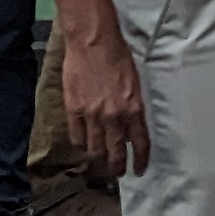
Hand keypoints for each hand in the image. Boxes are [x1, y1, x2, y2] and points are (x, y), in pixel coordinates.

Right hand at [66, 18, 150, 179]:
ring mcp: (92, 115)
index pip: (140, 143)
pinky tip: (83, 143)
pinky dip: (81, 143)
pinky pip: (77, 137)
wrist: (93, 41)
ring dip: (98, 159)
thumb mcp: (135, 82)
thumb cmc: (117, 56)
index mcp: (134, 108)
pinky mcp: (74, 110)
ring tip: (99, 162)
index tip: (139, 169)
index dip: (140, 160)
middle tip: (117, 173)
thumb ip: (133, 108)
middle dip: (117, 167)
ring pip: (95, 149)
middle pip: (116, 152)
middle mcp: (114, 116)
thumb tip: (129, 128)